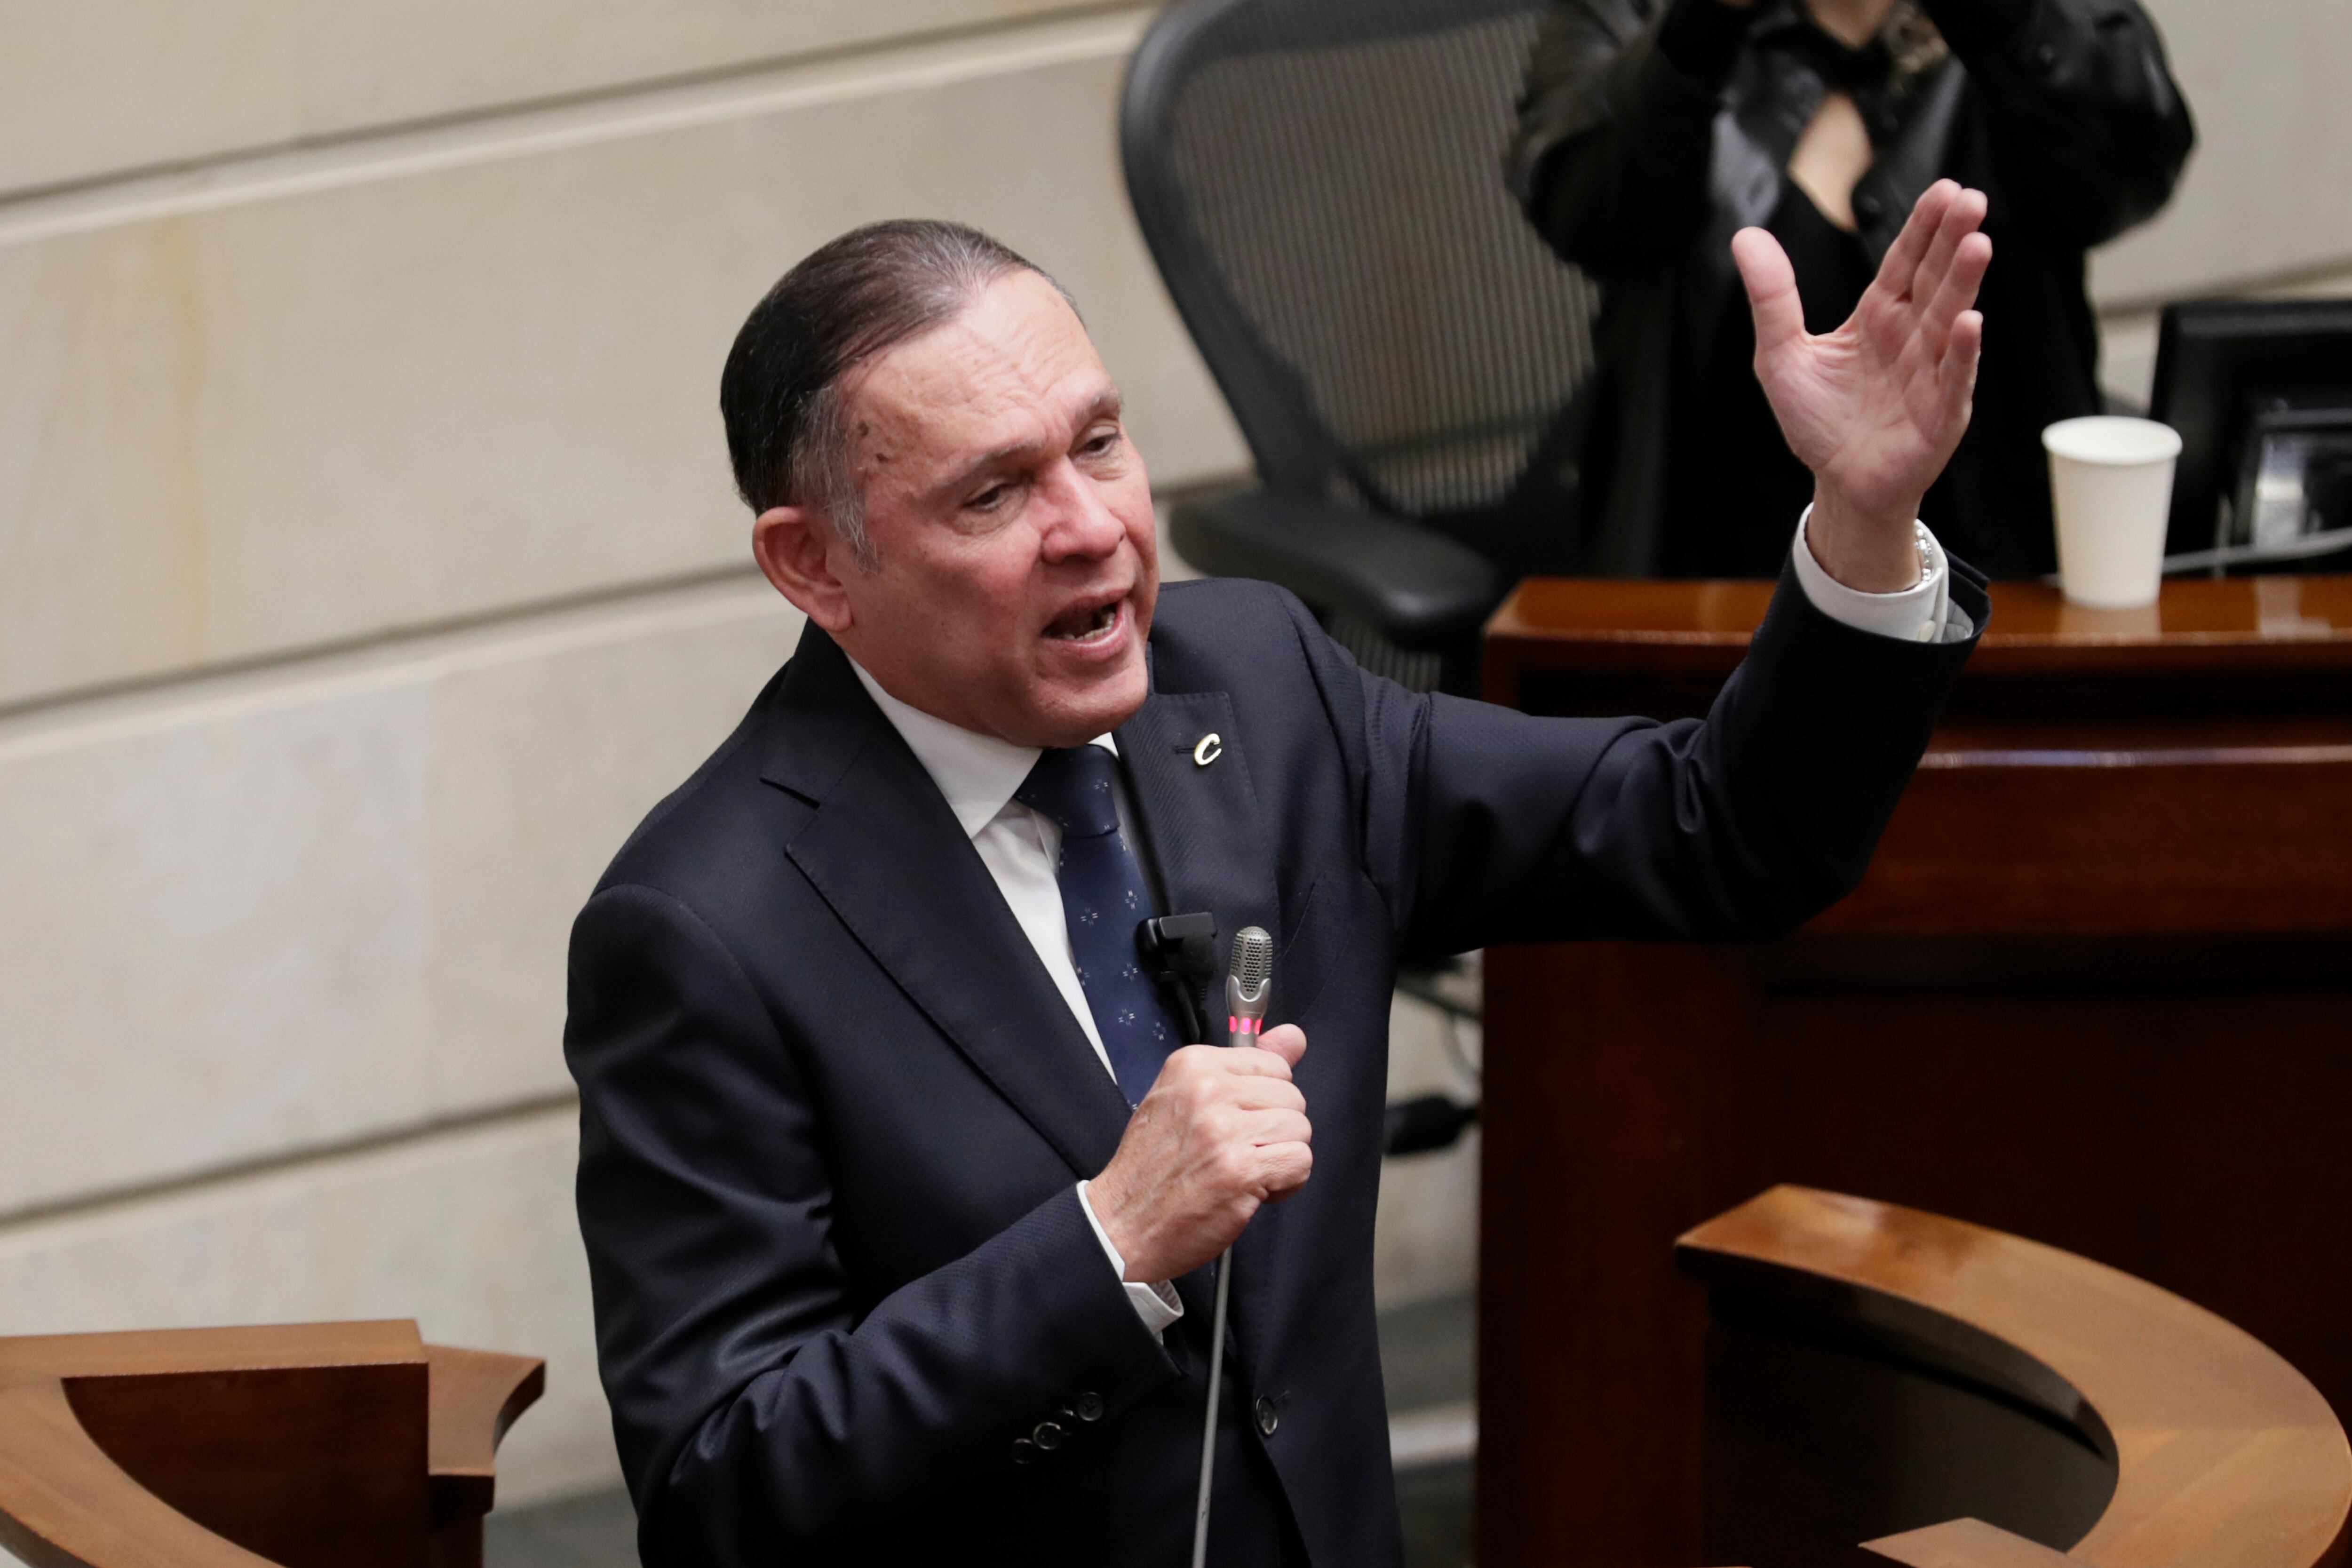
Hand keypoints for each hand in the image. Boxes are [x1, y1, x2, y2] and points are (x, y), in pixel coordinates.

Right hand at [1088, 1027, 1312, 1282]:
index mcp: (1193, 1065)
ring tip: (1244, 1171)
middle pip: (1291, 1096)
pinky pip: (1300, 1162)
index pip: (1273, 1064)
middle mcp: (1208, 1090)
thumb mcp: (1186, 1099)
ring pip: (1300, 1129)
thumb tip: (1293, 1037)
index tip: (1240, 1121)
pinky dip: (1286, 1183)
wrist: (1123, 1225)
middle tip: (1238, 1152)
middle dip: (1275, 1130)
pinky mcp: (1240, 1169)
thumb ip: (1246, 1067)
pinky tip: (1253, 1189)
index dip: (1265, 1101)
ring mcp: (1224, 1130)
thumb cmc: (1152, 1169)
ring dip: (1280, 1157)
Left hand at [1733, 178, 1991, 590]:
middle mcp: (1911, 336)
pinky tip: (1968, 322)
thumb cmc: (1817, 419)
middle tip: (1971, 200)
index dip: (1923, 227)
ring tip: (1978, 244)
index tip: (1944, 189)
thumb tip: (1746, 236)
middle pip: (1934, 279)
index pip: (1904, 261)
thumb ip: (1772, 298)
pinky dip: (1961, 352)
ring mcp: (1931, 371)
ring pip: (1949, 319)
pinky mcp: (1941, 412)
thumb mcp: (1781, 354)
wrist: (1839, 482)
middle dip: (1953, 240)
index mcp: (1878, 316)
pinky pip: (1953, 377)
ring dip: (1964, 283)